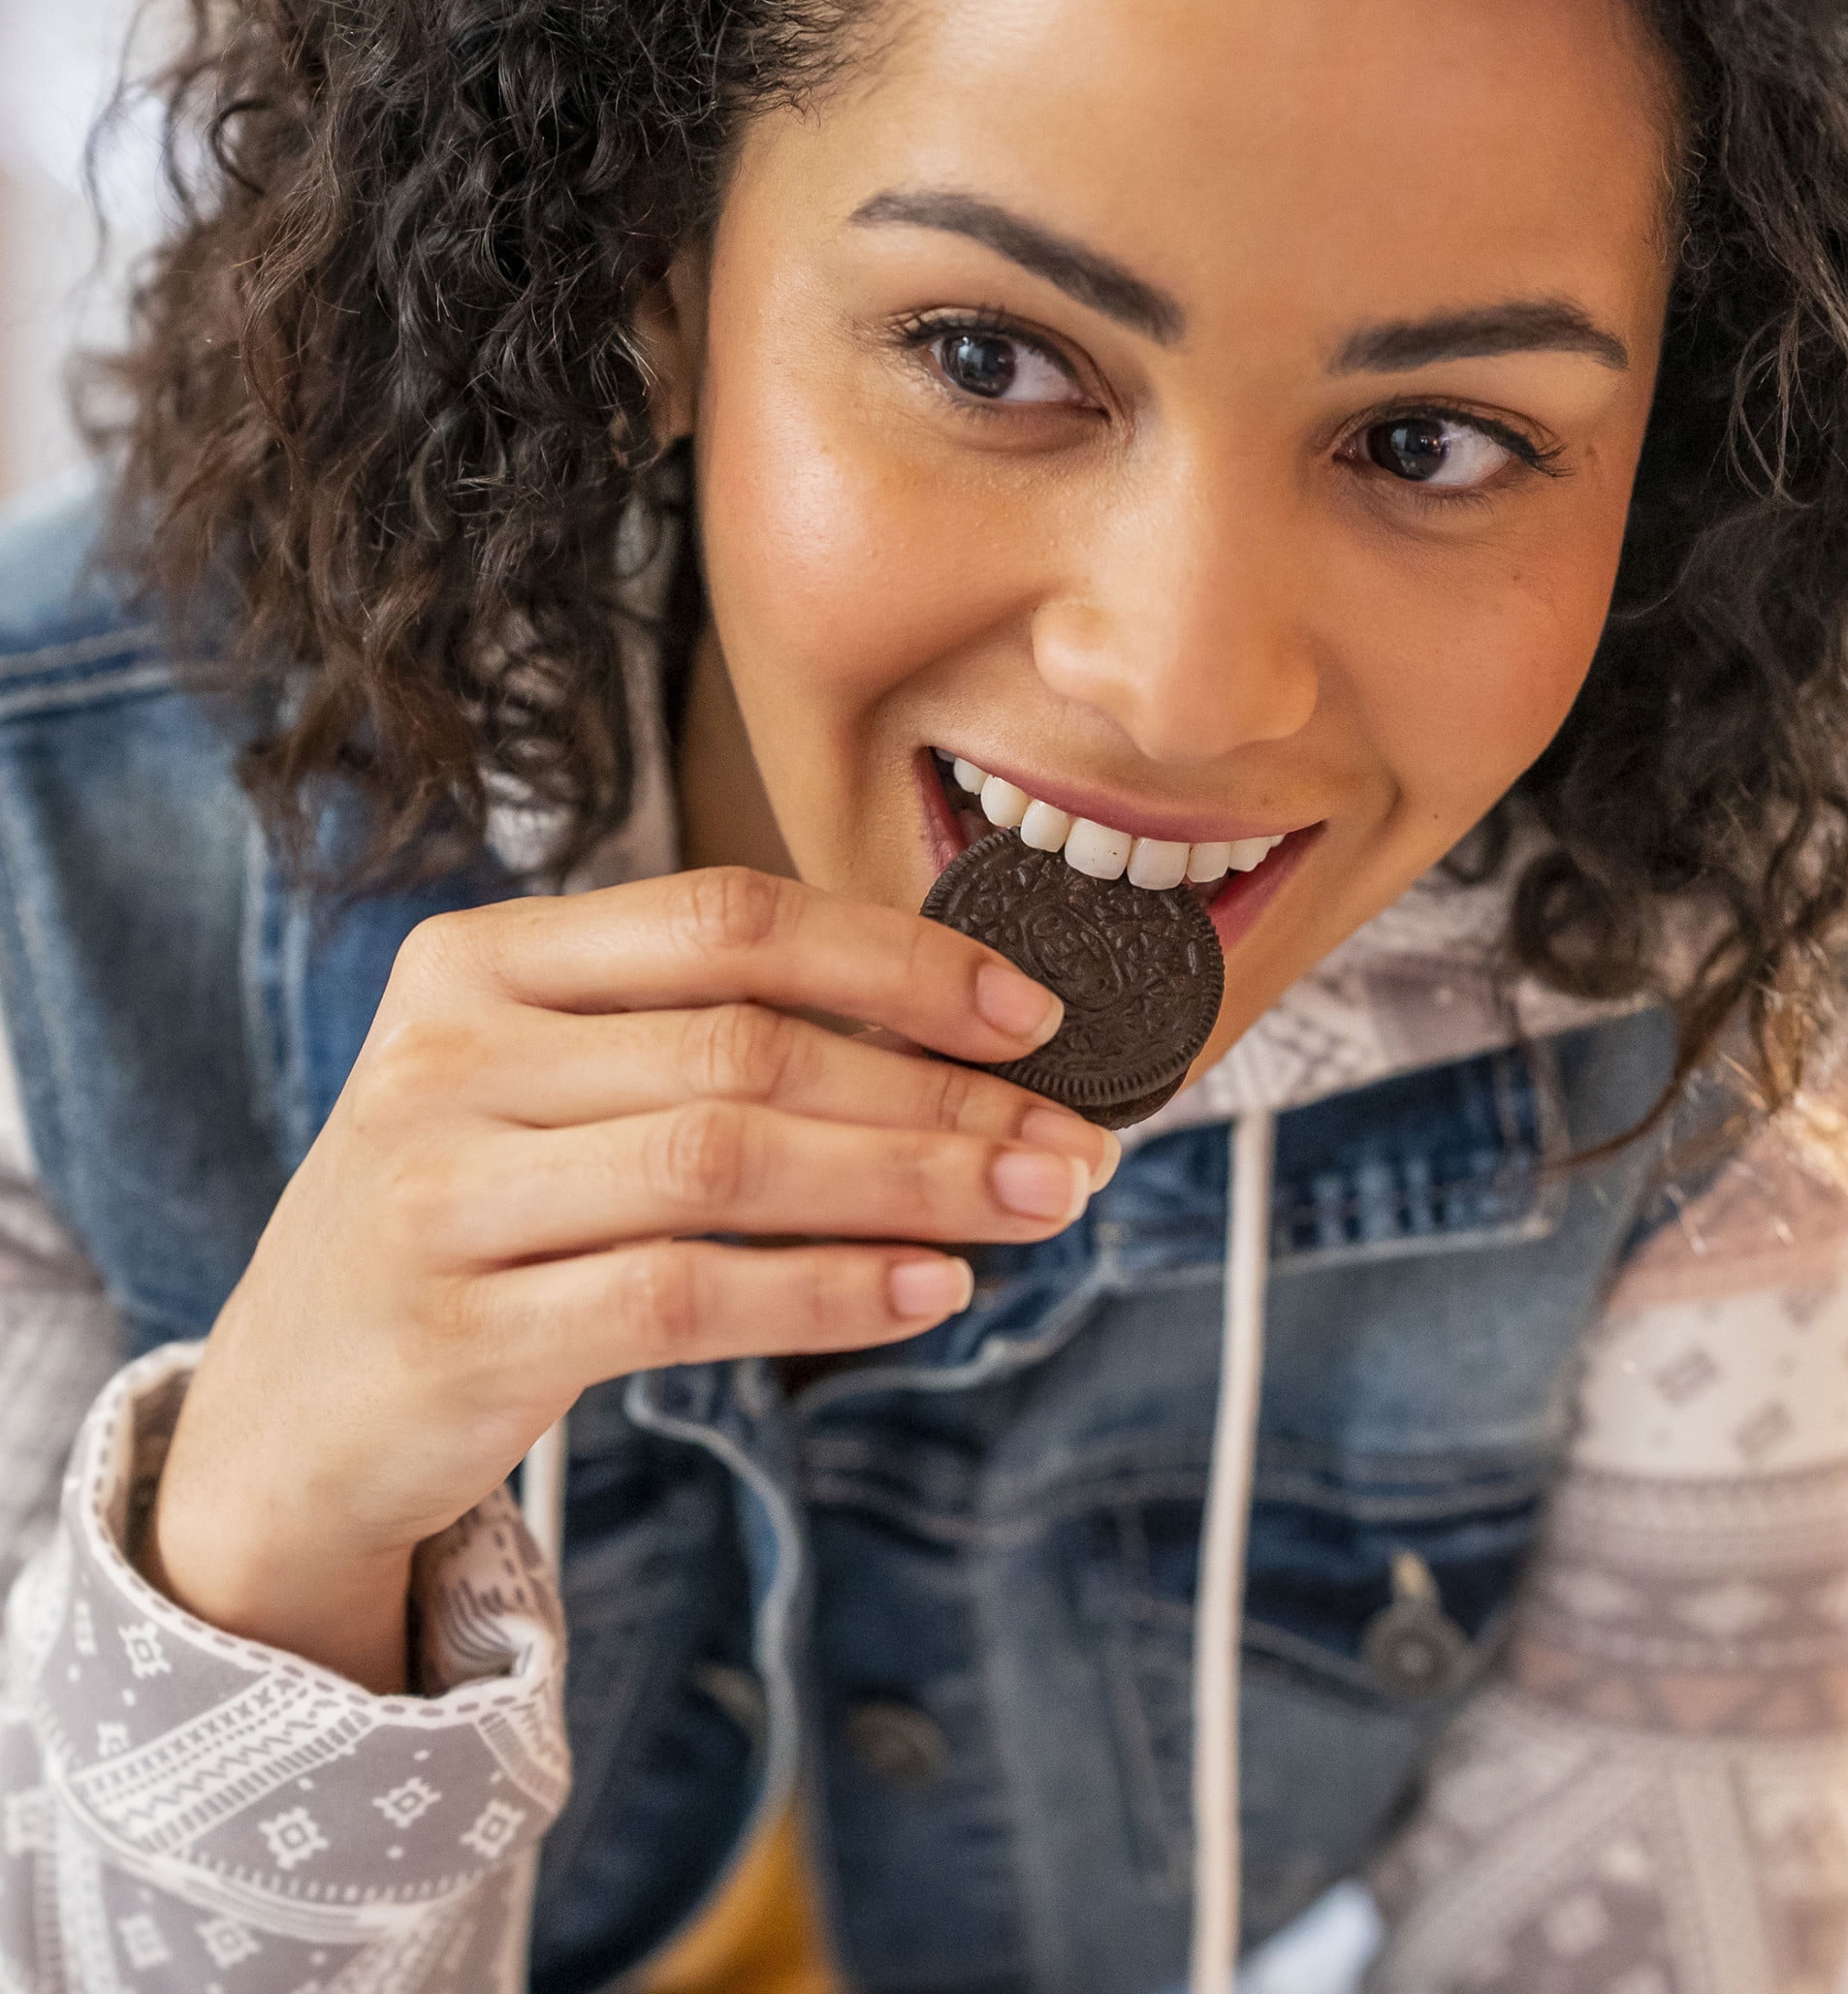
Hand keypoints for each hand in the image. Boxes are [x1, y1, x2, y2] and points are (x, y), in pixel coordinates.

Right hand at [146, 866, 1113, 1689]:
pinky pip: (686, 1294)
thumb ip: (698, 1044)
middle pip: (750, 1047)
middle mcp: (448, 1055)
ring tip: (1039, 1204)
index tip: (1031, 1015)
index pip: (726, 919)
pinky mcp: (460, 1331)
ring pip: (730, 1162)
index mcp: (481, 960)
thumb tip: (954, 1047)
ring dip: (915, 1182)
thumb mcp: (540, 1092)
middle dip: (942, 1095)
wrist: (289, 1412)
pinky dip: (828, 1292)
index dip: (897, 959)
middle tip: (1073, 1141)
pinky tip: (930, 1290)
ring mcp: (440, 1192)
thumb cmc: (472, 1223)